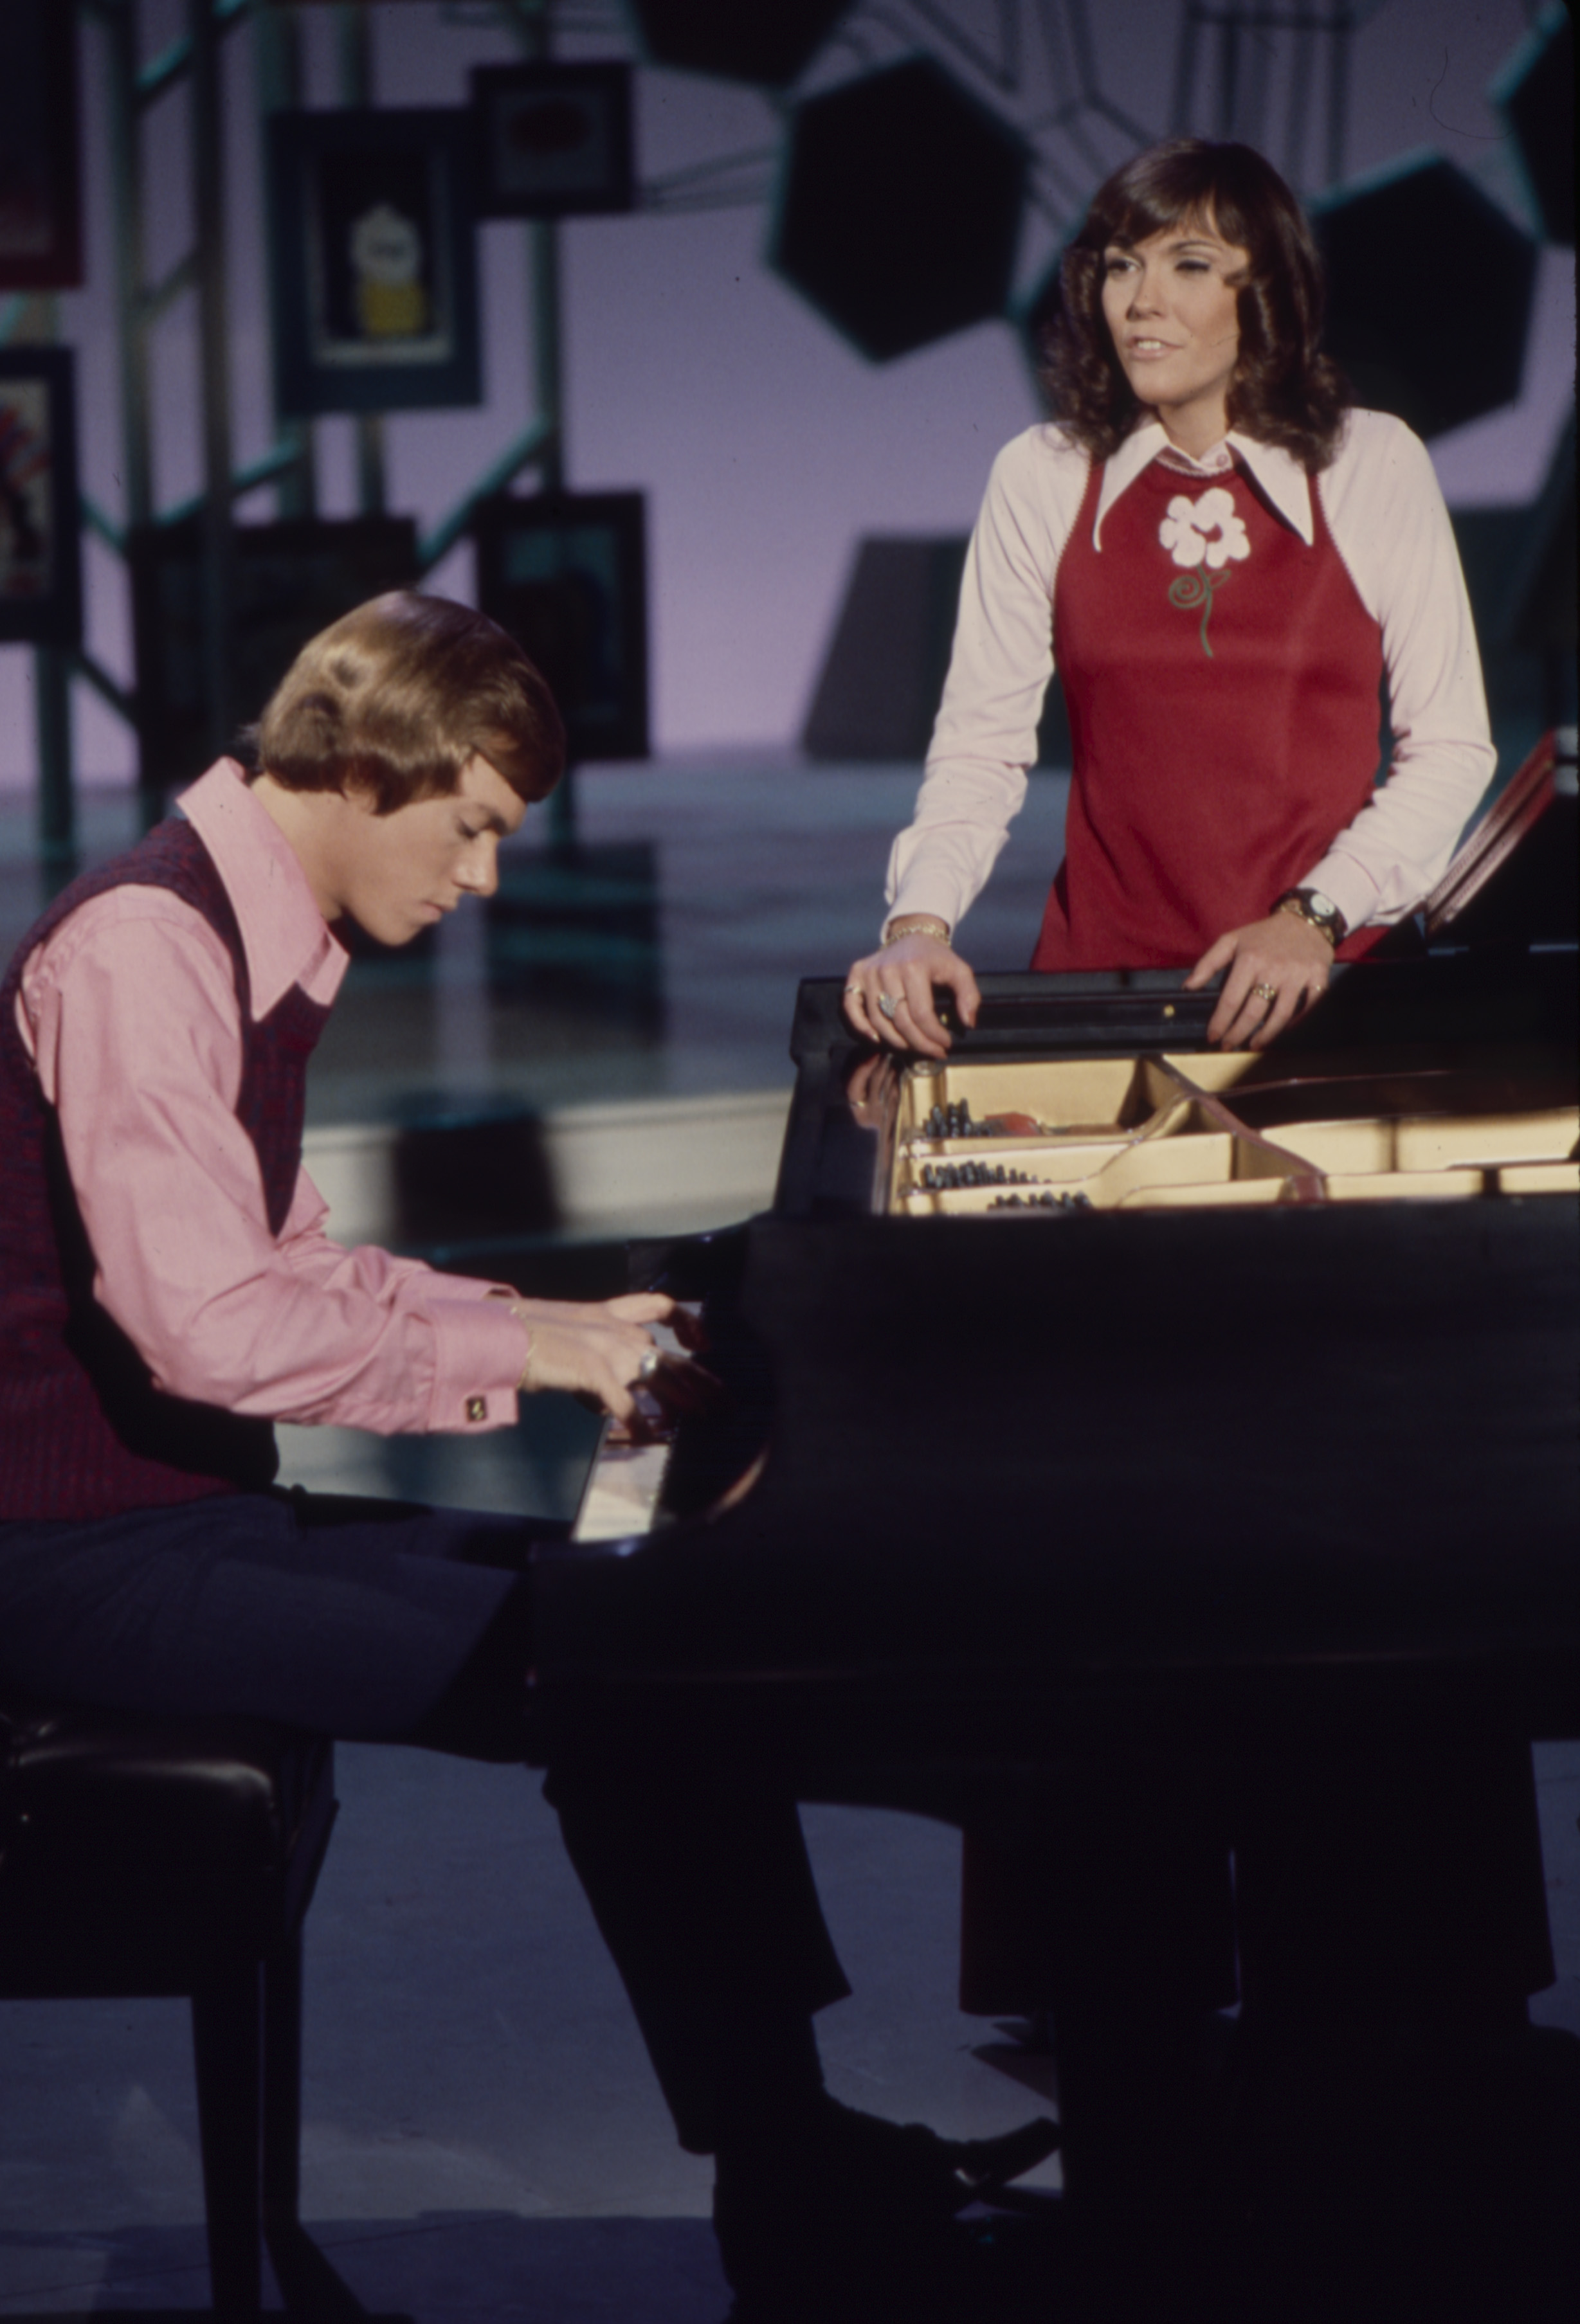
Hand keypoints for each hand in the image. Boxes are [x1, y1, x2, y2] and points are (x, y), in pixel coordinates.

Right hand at [511, 1292, 716, 1426]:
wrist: (499, 1335)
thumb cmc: (522, 1337)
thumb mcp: (566, 1338)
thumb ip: (596, 1364)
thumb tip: (610, 1404)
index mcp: (606, 1313)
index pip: (659, 1305)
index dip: (687, 1322)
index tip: (702, 1343)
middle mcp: (614, 1327)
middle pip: (670, 1353)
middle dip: (702, 1379)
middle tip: (725, 1400)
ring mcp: (607, 1348)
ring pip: (661, 1374)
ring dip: (686, 1399)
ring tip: (704, 1418)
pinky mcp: (595, 1372)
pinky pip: (628, 1405)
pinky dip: (642, 1423)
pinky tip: (652, 1438)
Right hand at [844, 935, 980, 1058]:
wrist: (912, 936)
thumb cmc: (936, 958)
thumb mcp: (960, 971)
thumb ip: (969, 996)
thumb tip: (968, 1022)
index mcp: (914, 967)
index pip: (921, 1014)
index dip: (933, 1036)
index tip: (945, 1045)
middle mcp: (887, 969)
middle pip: (899, 1021)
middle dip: (918, 1043)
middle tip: (932, 1052)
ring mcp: (869, 972)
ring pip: (878, 1020)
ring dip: (896, 1041)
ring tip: (913, 1047)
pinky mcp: (857, 974)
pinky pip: (851, 1007)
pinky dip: (860, 1026)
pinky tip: (876, 1039)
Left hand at [1185, 912, 1332, 1048]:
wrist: (1305, 919)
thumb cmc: (1264, 933)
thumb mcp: (1231, 940)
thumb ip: (1208, 963)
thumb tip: (1188, 986)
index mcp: (1250, 960)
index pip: (1231, 999)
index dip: (1220, 1022)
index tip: (1213, 1037)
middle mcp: (1273, 969)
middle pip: (1254, 1012)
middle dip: (1238, 1034)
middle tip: (1229, 1046)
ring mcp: (1297, 974)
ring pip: (1281, 1015)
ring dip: (1266, 1035)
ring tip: (1254, 1045)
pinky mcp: (1318, 977)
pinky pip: (1310, 1006)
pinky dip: (1298, 1022)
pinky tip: (1285, 1031)